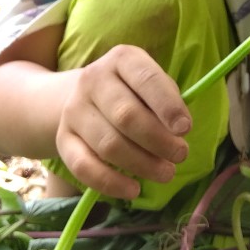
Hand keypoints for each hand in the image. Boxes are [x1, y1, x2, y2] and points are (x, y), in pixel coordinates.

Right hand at [55, 45, 191, 199]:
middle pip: (126, 115)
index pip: (146, 79)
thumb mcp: (153, 85)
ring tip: (166, 173)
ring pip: (108, 144)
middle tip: (180, 155)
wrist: (84, 96)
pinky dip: (110, 183)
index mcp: (122, 59)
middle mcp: (93, 79)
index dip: (167, 105)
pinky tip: (133, 190)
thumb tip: (178, 132)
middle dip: (158, 140)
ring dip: (142, 164)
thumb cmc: (133, 92)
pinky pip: (83, 167)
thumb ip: (168, 102)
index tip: (185, 129)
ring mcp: (74, 109)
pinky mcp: (63, 139)